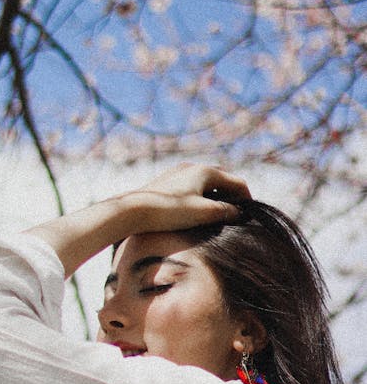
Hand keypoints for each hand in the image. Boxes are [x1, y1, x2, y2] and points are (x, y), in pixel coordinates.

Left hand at [127, 163, 251, 232]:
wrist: (133, 211)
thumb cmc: (169, 212)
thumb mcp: (203, 213)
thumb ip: (225, 211)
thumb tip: (239, 212)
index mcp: (206, 171)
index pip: (237, 183)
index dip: (247, 200)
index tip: (250, 216)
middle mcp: (193, 167)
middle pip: (222, 181)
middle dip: (232, 197)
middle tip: (237, 215)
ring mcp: (179, 174)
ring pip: (206, 184)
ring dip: (217, 198)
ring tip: (218, 216)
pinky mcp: (167, 183)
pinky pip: (192, 188)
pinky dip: (202, 198)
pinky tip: (197, 213)